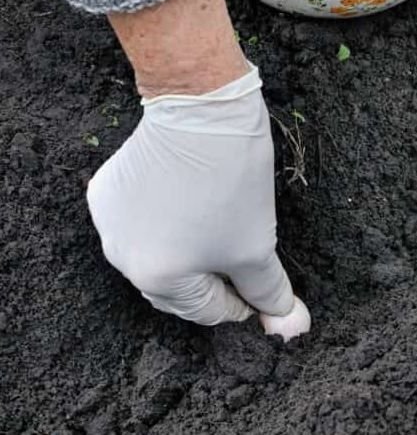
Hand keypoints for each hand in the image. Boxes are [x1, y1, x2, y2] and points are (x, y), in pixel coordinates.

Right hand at [87, 65, 303, 328]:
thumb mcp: (258, 244)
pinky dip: (166, 222)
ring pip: (159, 254)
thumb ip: (270, 292)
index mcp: (155, 278)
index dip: (244, 299)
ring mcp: (108, 222)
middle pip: (179, 287)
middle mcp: (120, 257)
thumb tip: (290, 328)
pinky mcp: (106, 190)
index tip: (264, 283)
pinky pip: (140, 222)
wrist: (202, 108)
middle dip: (215, 277)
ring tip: (222, 224)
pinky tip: (192, 202)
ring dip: (190, 250)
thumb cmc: (230, 179)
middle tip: (246, 253)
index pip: (208, 310)